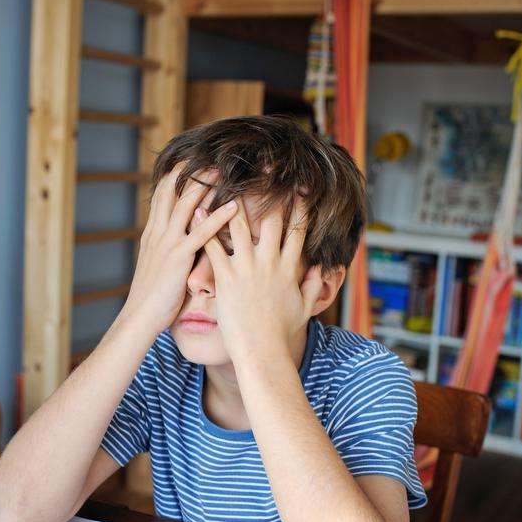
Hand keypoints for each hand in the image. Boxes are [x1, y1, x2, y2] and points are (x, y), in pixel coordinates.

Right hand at [121, 165, 237, 336]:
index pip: (163, 193)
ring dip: (206, 185)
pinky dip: (218, 217)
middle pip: (173, 190)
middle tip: (211, 155)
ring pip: (187, 205)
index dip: (177, 174)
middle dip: (191, 171)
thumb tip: (179, 240)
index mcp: (153, 232)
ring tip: (224, 170)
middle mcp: (158, 232)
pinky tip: (234, 207)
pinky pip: (202, 233)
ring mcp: (168, 243)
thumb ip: (167, 248)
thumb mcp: (157, 265)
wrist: (139, 317)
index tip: (193, 160)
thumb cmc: (152, 296)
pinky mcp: (179, 258)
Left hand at [198, 198, 322, 367]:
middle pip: (272, 220)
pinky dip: (205, 229)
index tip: (300, 186)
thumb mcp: (305, 308)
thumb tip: (324, 269)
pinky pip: (213, 248)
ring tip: (225, 181)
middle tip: (267, 169)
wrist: (263, 352)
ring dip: (232, 202)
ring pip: (240, 227)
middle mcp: (270, 263)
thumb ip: (314, 285)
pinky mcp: (227, 279)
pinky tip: (198, 212)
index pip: (298, 230)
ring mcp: (248, 269)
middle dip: (271, 191)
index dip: (300, 206)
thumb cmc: (282, 334)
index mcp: (289, 268)